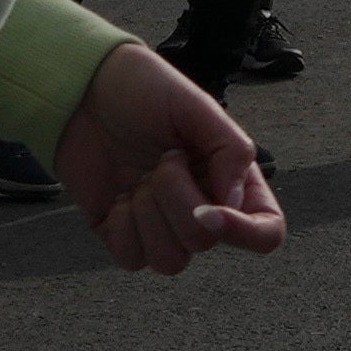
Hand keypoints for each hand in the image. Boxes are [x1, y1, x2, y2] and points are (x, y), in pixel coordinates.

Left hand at [56, 35, 287, 274]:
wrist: (85, 89)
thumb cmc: (146, 91)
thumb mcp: (197, 107)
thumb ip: (229, 151)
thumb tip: (234, 204)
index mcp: (232, 180)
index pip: (265, 232)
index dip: (245, 232)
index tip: (210, 209)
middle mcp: (203, 209)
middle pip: (204, 241)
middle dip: (177, 198)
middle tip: (166, 158)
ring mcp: (161, 225)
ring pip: (169, 260)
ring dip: (150, 214)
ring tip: (141, 177)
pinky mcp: (121, 233)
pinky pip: (131, 258)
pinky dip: (123, 227)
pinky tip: (120, 194)